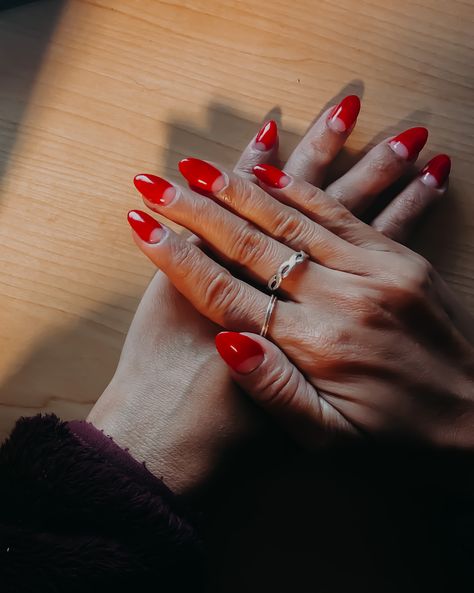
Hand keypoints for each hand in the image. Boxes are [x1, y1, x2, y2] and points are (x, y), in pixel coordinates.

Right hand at [128, 129, 473, 447]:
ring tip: (202, 164)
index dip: (179, 257)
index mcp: (313, 346)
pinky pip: (344, 213)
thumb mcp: (328, 437)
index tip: (142, 224)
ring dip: (243, 187)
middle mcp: (339, 299)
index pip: (227, 291)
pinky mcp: (399, 260)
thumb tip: (227, 342)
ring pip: (294, 218)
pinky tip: (278, 166)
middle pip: (253, 244)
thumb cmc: (396, 437)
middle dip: (199, 210)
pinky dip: (304, 188)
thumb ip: (275, 391)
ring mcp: (373, 273)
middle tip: (159, 181)